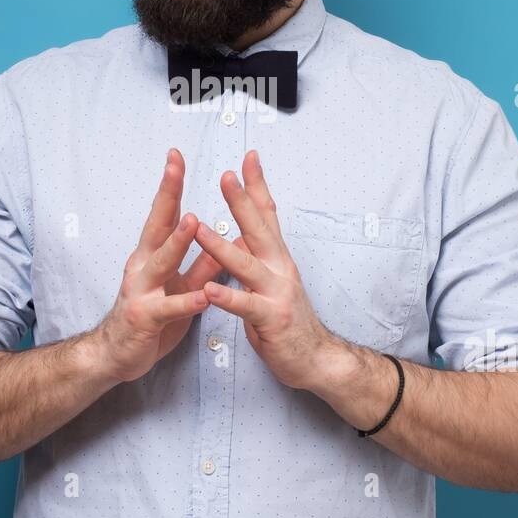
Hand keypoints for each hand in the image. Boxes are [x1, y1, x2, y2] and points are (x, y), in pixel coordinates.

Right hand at [93, 148, 224, 382]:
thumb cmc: (149, 317)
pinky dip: (187, 301)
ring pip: (162, 262)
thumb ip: (202, 264)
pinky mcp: (145, 317)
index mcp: (152, 254)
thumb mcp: (180, 286)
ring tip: (194, 221)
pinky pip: (170, 308)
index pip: (164, 213)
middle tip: (175, 166)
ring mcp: (141, 290)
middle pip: (156, 223)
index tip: (176, 156)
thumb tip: (225, 239)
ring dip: (177, 240)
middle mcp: (142, 265)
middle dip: (167, 193)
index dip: (171, 185)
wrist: (115, 355)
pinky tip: (204, 295)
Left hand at [191, 150, 335, 390]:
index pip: (267, 214)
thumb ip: (261, 257)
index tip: (248, 157)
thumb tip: (246, 232)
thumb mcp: (274, 281)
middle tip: (225, 175)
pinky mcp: (271, 319)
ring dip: (221, 245)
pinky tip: (209, 290)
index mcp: (277, 258)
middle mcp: (279, 268)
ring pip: (246, 264)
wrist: (317, 359)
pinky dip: (227, 297)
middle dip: (241, 201)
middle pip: (259, 228)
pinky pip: (245, 306)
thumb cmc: (289, 320)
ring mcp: (277, 293)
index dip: (257, 185)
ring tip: (199, 229)